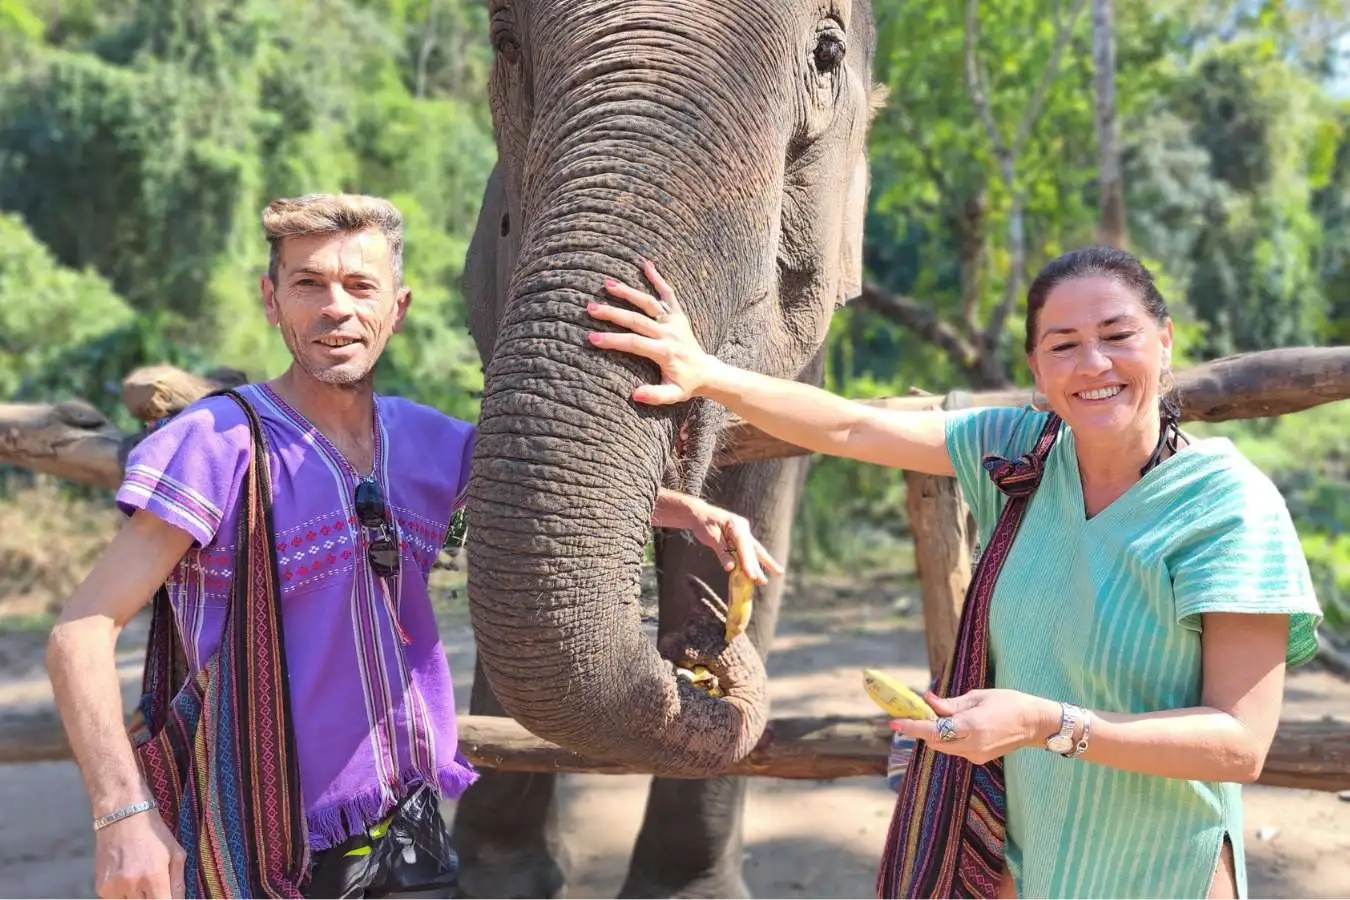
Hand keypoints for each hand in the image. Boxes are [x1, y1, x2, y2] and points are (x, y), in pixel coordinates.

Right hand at [93, 809, 185, 898]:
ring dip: (136, 898)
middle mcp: (132, 885)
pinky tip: (127, 880)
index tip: (166, 896)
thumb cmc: (154, 833)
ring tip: (141, 883)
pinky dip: (122, 895)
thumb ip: (178, 883)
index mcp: (154, 878)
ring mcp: (113, 887)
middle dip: (152, 897)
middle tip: (154, 887)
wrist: (122, 815)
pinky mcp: (100, 887)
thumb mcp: (175, 853)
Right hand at [587, 260, 717, 404]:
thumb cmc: (685, 384)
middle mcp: (669, 333)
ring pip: (649, 303)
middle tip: (591, 308)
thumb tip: (635, 395)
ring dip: (628, 292)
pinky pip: (668, 294)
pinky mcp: (678, 315)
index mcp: (664, 351)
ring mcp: (674, 322)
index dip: (613, 340)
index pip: (634, 342)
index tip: (593, 338)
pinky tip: (646, 264)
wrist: (706, 372)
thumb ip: (655, 396)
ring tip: (607, 284)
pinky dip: (658, 278)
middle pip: (637, 319)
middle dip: (612, 313)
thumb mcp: (672, 395)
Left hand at [681, 497, 784, 585]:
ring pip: (756, 550)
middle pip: (753, 549)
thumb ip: (722, 552)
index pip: (744, 545)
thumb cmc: (703, 523)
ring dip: (765, 563)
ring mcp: (743, 533)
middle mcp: (743, 529)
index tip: (751, 575)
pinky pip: (749, 552)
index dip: (748, 561)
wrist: (699, 514)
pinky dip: (754, 562)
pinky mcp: (741, 539)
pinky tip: (760, 571)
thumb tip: (731, 568)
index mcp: (736, 525)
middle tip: (764, 582)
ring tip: (779, 573)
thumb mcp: (710, 537)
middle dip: (759, 566)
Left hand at [889, 689, 1055, 765]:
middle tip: (916, 712)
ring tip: (939, 716)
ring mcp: (975, 755)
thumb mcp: (977, 697)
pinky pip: (955, 749)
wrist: (1034, 724)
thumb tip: (927, 700)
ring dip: (935, 734)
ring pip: (943, 747)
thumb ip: (950, 703)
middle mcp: (972, 745)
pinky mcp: (979, 759)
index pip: (933, 730)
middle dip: (922, 728)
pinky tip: (957, 726)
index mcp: (971, 725)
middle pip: (934, 741)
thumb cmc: (1008, 703)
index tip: (894, 723)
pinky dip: (949, 738)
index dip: (912, 727)